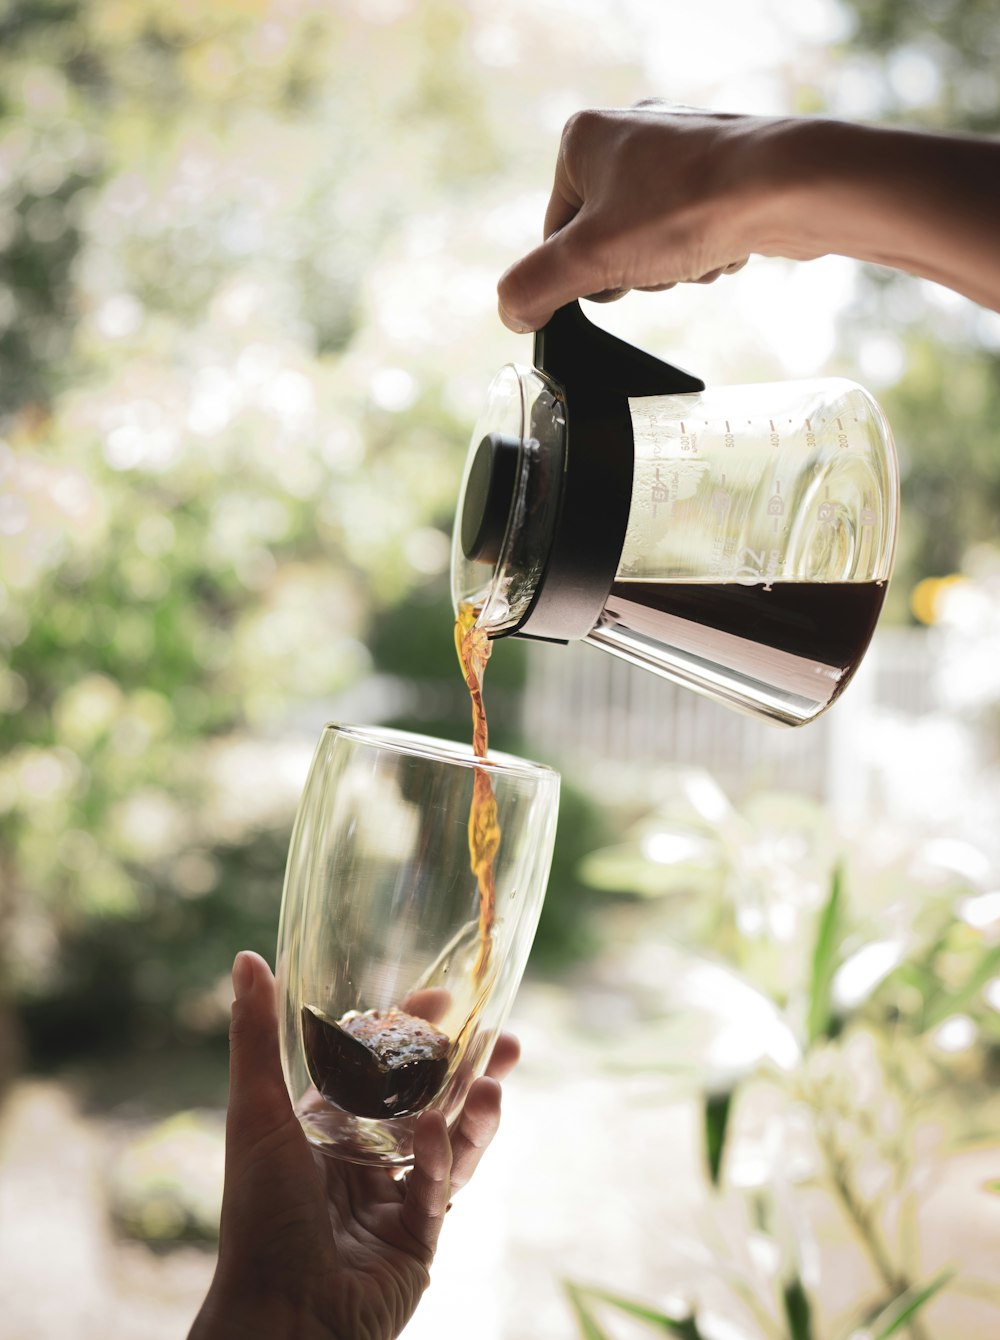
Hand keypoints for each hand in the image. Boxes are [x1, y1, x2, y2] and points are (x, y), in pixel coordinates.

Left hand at [188, 951, 519, 1339]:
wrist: (280, 1318)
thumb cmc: (257, 1216)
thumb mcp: (255, 1114)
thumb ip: (256, 1037)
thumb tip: (246, 958)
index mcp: (326, 1123)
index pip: (380, 1063)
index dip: (412, 1028)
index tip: (445, 994)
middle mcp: (363, 1155)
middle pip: (430, 1098)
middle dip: (468, 1068)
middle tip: (505, 1036)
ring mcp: (393, 1198)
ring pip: (450, 1142)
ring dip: (474, 1113)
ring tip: (493, 1083)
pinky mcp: (416, 1239)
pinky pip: (438, 1191)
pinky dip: (441, 1161)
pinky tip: (436, 1136)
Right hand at [497, 103, 999, 331]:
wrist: (785, 187)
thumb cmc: (686, 208)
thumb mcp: (590, 260)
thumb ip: (534, 287)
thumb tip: (511, 312)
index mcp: (582, 138)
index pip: (554, 235)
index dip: (584, 269)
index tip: (617, 269)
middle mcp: (627, 131)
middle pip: (603, 239)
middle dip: (633, 267)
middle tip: (660, 260)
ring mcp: (676, 146)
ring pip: (649, 239)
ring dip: (670, 265)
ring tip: (697, 248)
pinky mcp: (717, 168)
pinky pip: (690, 229)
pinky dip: (703, 248)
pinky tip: (723, 242)